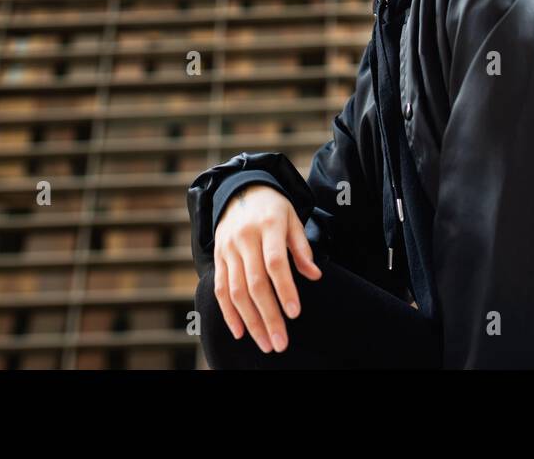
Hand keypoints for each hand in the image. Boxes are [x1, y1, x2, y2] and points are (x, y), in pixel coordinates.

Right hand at [211, 183, 321, 352]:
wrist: (240, 190)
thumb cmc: (273, 209)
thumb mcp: (293, 219)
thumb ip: (302, 248)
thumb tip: (315, 276)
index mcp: (268, 225)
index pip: (275, 262)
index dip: (284, 289)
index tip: (295, 313)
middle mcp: (244, 238)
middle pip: (255, 282)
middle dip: (268, 316)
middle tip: (280, 342)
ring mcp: (228, 249)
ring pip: (236, 291)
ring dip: (250, 321)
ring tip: (265, 343)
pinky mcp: (218, 257)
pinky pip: (220, 289)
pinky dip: (228, 313)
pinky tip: (240, 333)